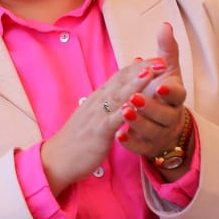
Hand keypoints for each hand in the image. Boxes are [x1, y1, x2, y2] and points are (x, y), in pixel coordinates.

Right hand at [40, 24, 183, 195]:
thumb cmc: (76, 140)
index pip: (119, 77)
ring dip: (135, 84)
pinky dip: (124, 111)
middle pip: (120, 81)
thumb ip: (105, 105)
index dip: (137, 67)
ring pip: (117, 96)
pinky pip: (112, 120)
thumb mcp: (91, 117)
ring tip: (150, 73)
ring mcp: (96, 117)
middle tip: (161, 60)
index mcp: (96, 99)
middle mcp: (96, 103)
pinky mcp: (98, 132)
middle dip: (141, 70)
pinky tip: (135, 104)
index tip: (156, 59)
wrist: (56, 159)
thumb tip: (118, 94)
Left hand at [113, 24, 191, 176]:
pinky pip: (140, 146)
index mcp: (175, 98)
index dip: (169, 91)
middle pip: (163, 114)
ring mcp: (158, 132)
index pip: (178, 95)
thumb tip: (165, 25)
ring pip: (151, 130)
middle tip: (134, 99)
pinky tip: (119, 135)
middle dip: (149, 106)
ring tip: (124, 112)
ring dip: (137, 121)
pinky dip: (130, 141)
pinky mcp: (146, 145)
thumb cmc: (162, 93)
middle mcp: (170, 116)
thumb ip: (166, 51)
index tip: (158, 86)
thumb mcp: (167, 72)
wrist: (163, 126)